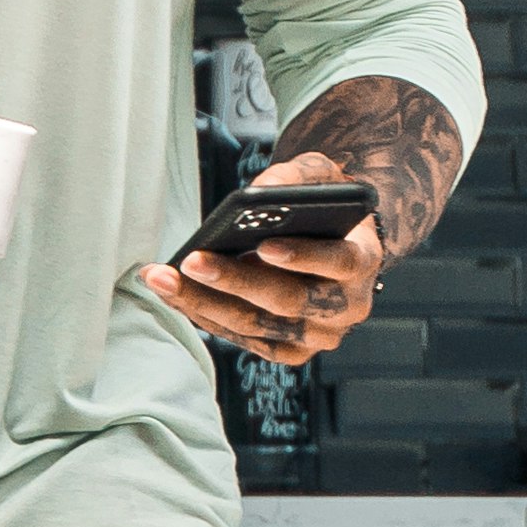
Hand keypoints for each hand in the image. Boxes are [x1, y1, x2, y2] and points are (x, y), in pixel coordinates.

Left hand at [138, 151, 388, 362]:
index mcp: (364, 261)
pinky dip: (206, 316)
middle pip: (288, 300)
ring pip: (258, 325)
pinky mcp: (290, 350)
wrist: (334, 242)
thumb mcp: (320, 176)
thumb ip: (296, 176)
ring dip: (205, 303)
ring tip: (163, 278)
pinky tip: (175, 294)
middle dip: (235, 281)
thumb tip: (257, 192)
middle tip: (192, 261)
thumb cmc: (324, 207)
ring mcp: (318, 335)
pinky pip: (244, 339)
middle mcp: (347, 307)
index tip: (265, 245)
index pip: (340, 262)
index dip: (304, 256)